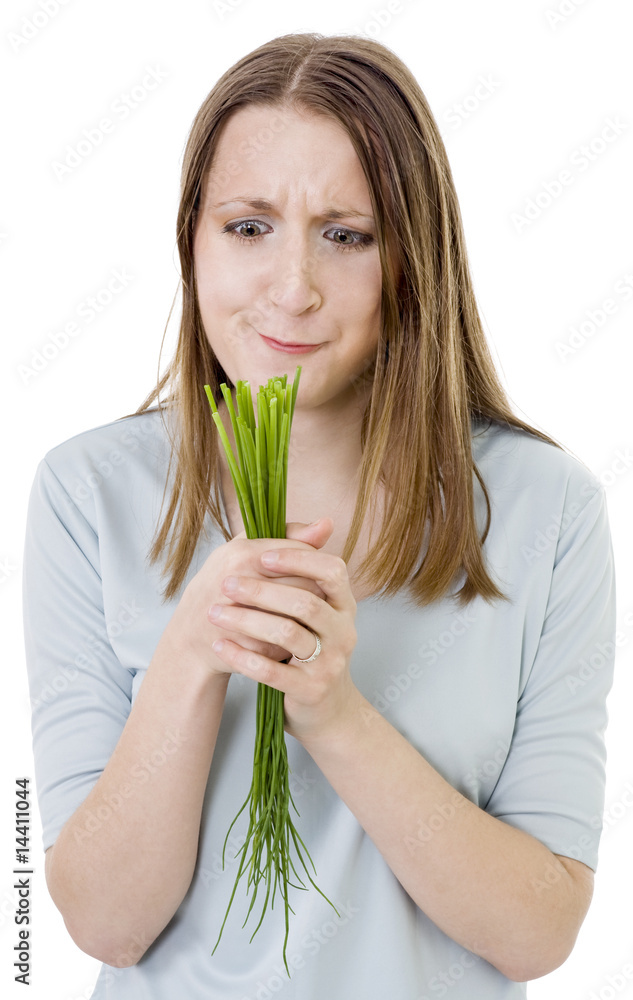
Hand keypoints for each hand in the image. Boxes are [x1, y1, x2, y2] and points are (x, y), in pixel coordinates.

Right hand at [165, 518, 334, 677]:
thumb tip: (328, 523)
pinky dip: (294, 639)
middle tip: (312, 596)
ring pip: (300, 616)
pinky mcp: (249, 648)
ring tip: (303, 614)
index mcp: (242, 555)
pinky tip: (290, 634)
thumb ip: (289, 535)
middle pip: (305, 585)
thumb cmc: (224, 582)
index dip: (312, 564)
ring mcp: (241, 618)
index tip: (309, 571)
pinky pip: (288, 643)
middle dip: (315, 592)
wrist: (192, 631)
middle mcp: (239, 583)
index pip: (300, 554)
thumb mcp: (248, 550)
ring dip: (308, 617)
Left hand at [208, 523, 360, 744]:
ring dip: (246, 621)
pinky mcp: (311, 690)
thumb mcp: (316, 608)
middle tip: (225, 583)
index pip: (332, 570)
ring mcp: (330, 663)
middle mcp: (345, 631)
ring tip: (215, 614)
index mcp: (345, 605)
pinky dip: (242, 656)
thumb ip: (308, 567)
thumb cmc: (313, 648)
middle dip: (261, 590)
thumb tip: (321, 521)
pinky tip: (221, 645)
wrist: (326, 709)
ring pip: (286, 634)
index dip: (298, 559)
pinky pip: (272, 671)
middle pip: (304, 601)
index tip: (263, 556)